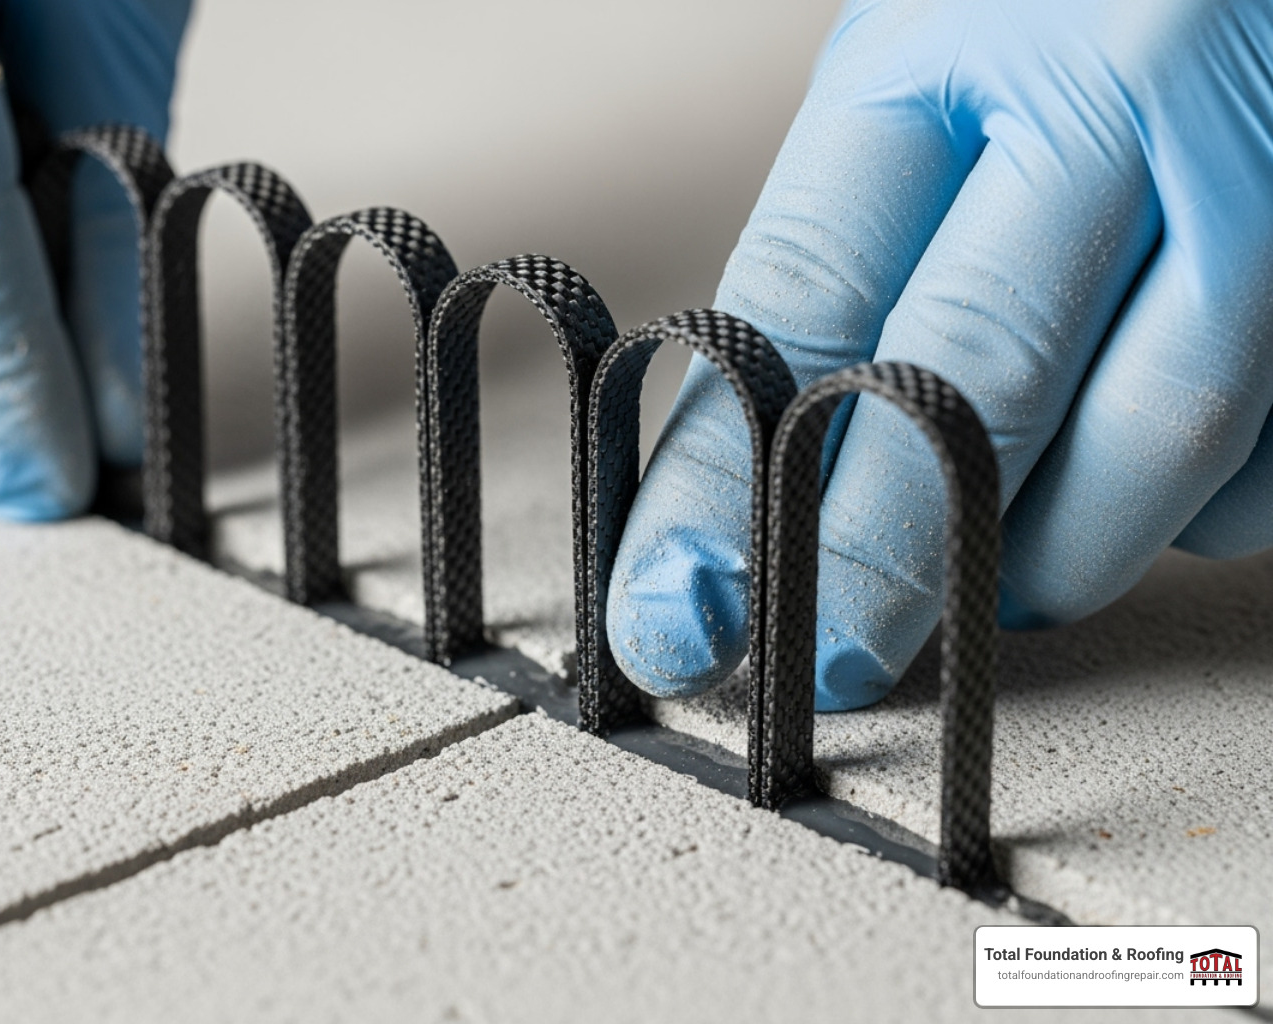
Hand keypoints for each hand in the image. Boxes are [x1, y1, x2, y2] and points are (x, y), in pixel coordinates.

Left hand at [607, 0, 1272, 709]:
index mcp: (962, 39)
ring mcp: (1271, 175)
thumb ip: (865, 239)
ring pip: (1154, 438)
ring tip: (986, 585)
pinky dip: (1194, 506)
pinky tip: (1134, 497)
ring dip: (1051, 552)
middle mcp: (1128, 91)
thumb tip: (760, 460)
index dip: (728, 480)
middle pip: (972, 392)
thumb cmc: (1079, 11)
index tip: (677, 598)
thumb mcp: (935, 64)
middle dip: (879, 562)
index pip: (808, 303)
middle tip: (826, 660)